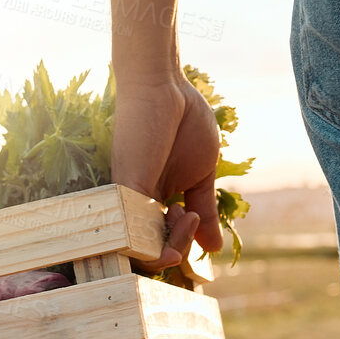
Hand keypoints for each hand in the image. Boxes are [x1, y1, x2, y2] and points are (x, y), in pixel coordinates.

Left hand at [111, 76, 224, 271]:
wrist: (167, 85)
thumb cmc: (183, 123)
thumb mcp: (202, 175)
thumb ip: (206, 211)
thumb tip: (215, 248)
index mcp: (153, 205)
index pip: (162, 245)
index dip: (182, 246)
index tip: (196, 219)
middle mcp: (135, 207)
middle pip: (151, 253)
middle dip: (179, 248)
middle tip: (191, 216)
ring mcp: (127, 200)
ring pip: (141, 249)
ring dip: (172, 244)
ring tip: (186, 212)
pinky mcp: (124, 188)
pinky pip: (130, 232)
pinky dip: (155, 241)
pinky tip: (180, 217)